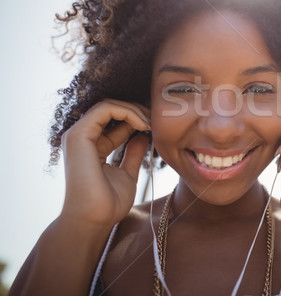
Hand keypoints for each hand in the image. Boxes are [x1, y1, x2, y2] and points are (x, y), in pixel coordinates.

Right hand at [60, 99, 150, 227]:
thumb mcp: (127, 173)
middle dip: (138, 110)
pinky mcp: (79, 135)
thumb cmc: (109, 203)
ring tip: (151, 123)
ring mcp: (78, 135)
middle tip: (157, 120)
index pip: (115, 120)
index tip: (157, 126)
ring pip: (108, 105)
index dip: (137, 119)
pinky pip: (105, 109)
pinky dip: (127, 112)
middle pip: (112, 109)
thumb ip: (132, 154)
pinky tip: (143, 125)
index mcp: (92, 145)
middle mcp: (82, 138)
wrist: (95, 220)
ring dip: (135, 110)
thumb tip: (143, 137)